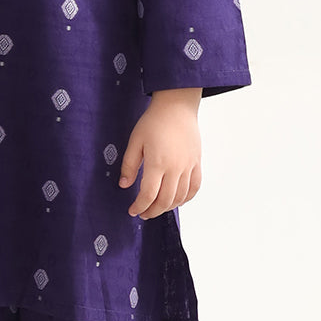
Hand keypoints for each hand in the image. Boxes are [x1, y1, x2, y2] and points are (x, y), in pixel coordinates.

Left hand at [119, 88, 202, 218]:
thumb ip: (129, 165)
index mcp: (157, 163)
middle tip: (143, 213)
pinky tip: (177, 201)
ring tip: (157, 208)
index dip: (139, 206)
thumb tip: (124, 185)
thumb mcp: (135, 141)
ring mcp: (188, 167)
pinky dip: (186, 198)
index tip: (133, 211)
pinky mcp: (196, 163)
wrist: (177, 107)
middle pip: (165, 200)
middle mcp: (175, 168)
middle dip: (153, 211)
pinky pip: (194, 187)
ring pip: (180, 197)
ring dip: (168, 207)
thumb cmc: (154, 121)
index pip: (148, 195)